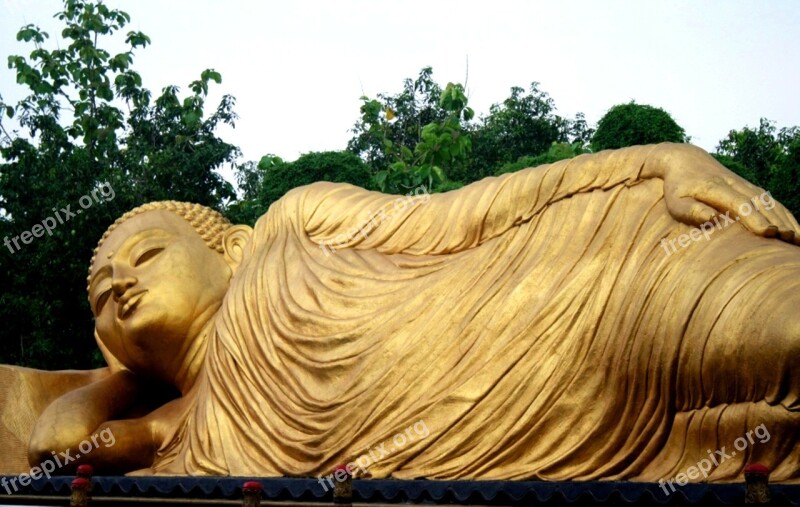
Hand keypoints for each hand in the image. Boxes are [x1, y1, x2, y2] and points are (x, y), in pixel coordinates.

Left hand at [649, 144, 799, 244]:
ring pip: (769, 202)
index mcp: (716, 189)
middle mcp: (735, 185)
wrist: (686, 160)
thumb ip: (690, 211)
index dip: (754, 218)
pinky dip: (785, 214)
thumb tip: (711, 220)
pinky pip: (771, 201)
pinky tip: (795, 230)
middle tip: (790, 239)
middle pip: (760, 204)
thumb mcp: (676, 201)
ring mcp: (745, 185)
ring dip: (786, 219)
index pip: (739, 204)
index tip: (767, 232)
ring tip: (799, 239)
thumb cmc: (678, 187)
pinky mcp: (750, 188)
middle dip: (777, 221)